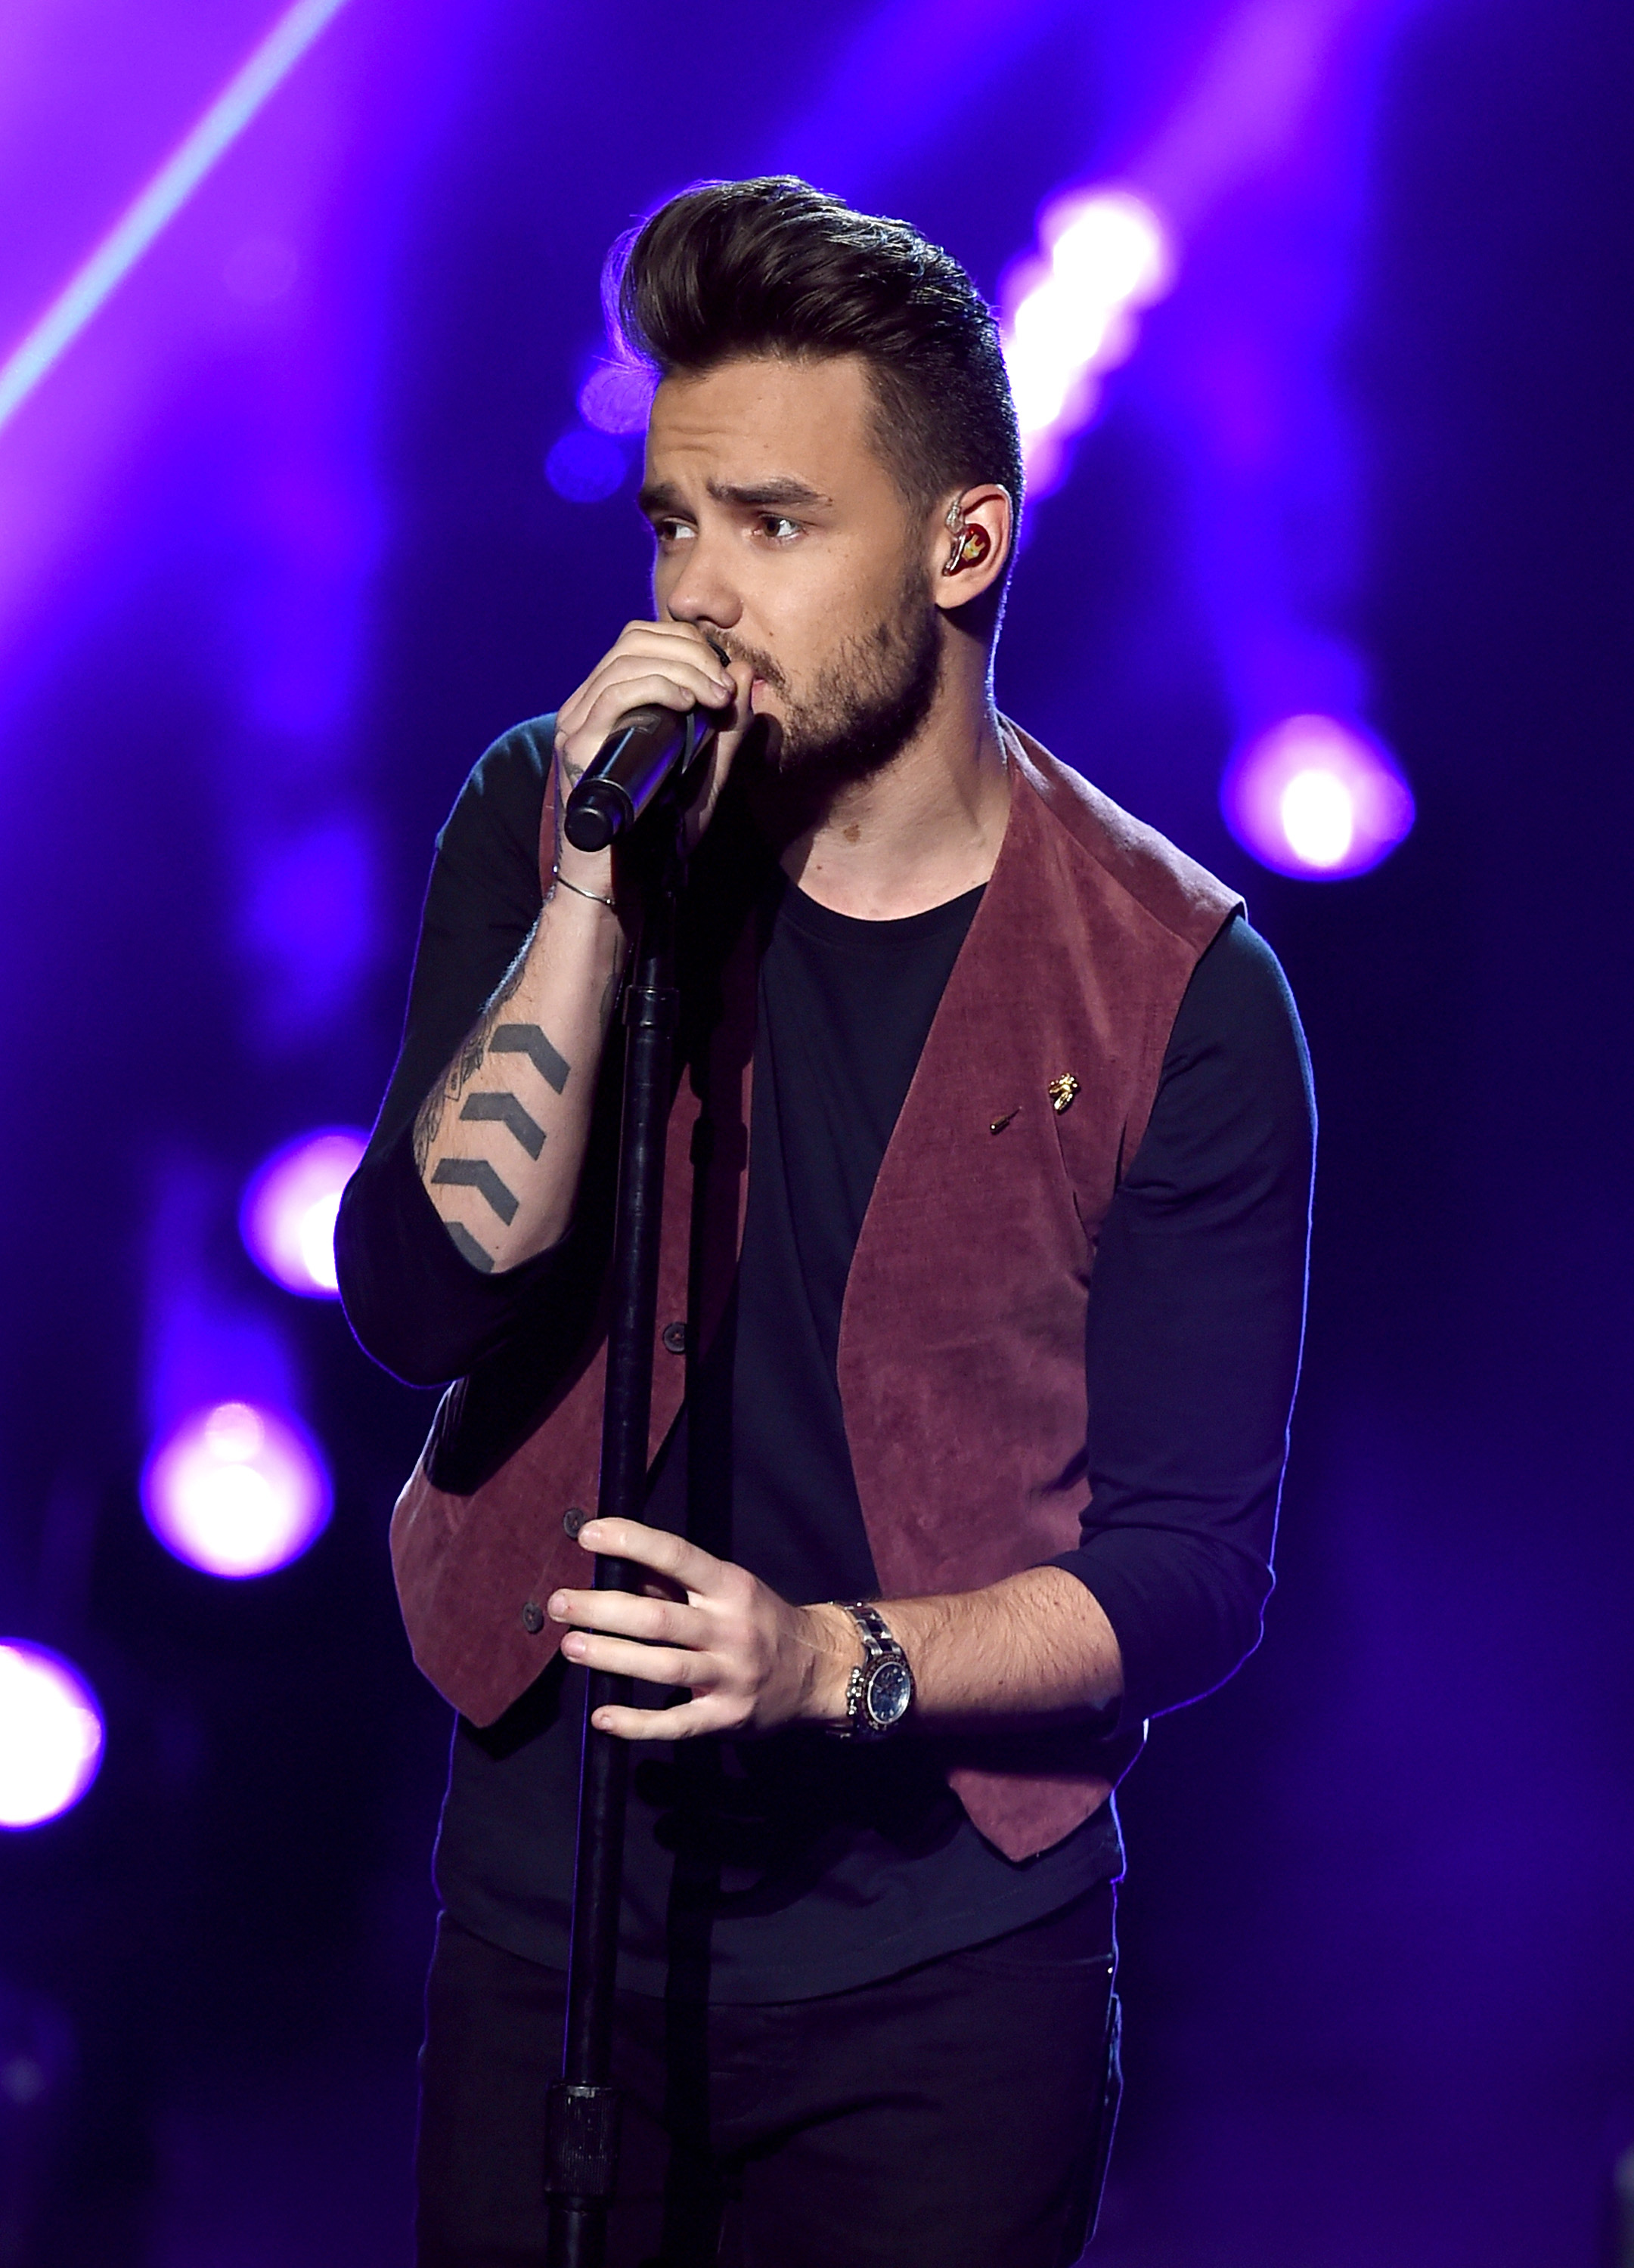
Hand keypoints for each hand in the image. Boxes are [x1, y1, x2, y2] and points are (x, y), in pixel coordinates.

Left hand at [546, 1518, 856, 1740]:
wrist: (818, 1670)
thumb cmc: (759, 1621)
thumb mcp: (726, 1591)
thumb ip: (672, 1583)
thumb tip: (613, 1563)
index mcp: (730, 1587)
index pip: (677, 1556)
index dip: (632, 1541)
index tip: (588, 1534)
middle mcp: (731, 1629)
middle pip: (659, 1617)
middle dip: (602, 1609)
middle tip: (559, 1604)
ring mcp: (731, 1676)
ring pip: (663, 1667)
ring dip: (611, 1657)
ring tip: (571, 1647)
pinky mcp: (727, 1717)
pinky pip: (676, 1723)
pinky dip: (636, 1723)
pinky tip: (602, 1716)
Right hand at [552, 622, 755, 894]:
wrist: (622, 881)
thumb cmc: (658, 830)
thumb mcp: (706, 772)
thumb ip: (726, 728)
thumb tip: (743, 672)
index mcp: (608, 702)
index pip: (640, 639)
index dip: (687, 641)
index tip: (725, 676)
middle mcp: (585, 705)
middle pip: (634, 640)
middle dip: (690, 653)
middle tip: (725, 688)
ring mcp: (576, 723)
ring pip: (626, 660)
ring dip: (682, 669)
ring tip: (715, 698)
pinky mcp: (575, 747)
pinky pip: (614, 695)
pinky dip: (656, 687)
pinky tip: (687, 703)